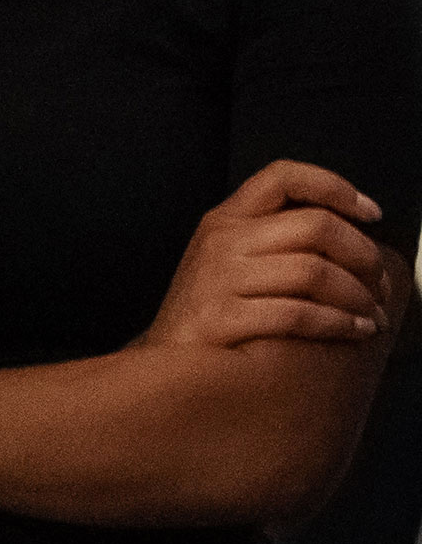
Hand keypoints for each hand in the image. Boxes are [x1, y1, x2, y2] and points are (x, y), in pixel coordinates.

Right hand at [141, 160, 394, 351]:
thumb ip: (275, 240)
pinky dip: (338, 323)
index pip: (283, 177)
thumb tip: (351, 239)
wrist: (163, 367)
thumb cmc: (209, 315)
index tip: (370, 213)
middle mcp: (221, 241)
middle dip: (364, 255)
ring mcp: (218, 279)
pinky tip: (354, 330)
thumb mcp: (230, 261)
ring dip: (359, 295)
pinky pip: (298, 314)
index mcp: (225, 220)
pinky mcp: (221, 318)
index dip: (334, 187)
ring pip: (314, 272)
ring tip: (373, 314)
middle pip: (316, 226)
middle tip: (381, 282)